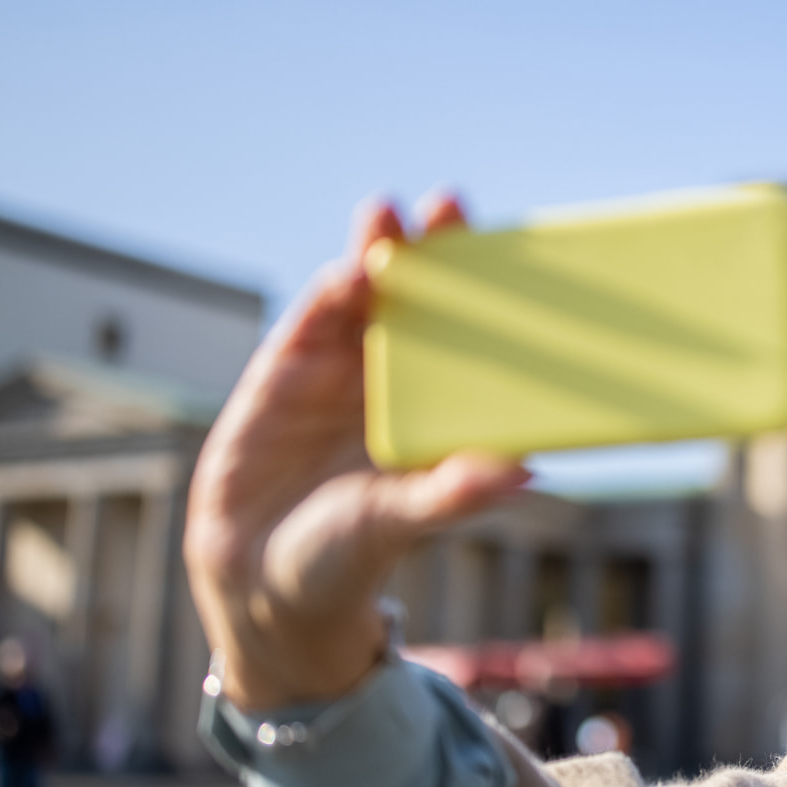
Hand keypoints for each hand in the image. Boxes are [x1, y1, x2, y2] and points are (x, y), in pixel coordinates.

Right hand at [184, 194, 529, 712]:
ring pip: (366, 292)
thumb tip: (524, 472)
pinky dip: (327, 291)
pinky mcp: (285, 369)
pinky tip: (346, 273)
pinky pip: (311, 318)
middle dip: (435, 246)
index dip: (492, 288)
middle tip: (450, 205)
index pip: (477, 332)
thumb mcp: (403, 522)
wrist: (263, 582)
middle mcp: (399, 374)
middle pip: (424, 294)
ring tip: (388, 218)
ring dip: (377, 251)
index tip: (520, 249)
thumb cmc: (352, 556)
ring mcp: (341, 366)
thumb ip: (453, 495)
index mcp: (443, 404)